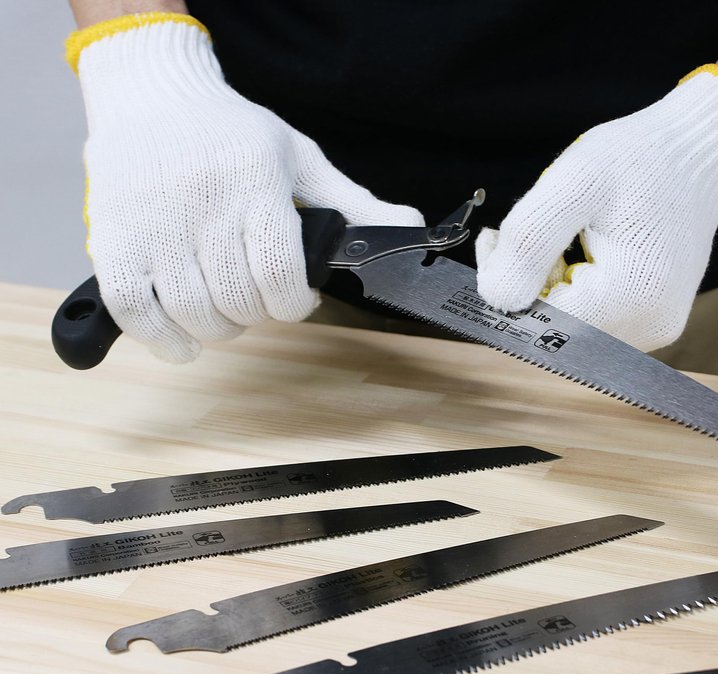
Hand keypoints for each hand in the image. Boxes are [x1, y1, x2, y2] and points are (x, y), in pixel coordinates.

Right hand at [72, 15, 421, 361]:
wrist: (152, 96)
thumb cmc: (232, 134)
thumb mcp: (301, 159)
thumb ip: (353, 204)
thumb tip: (409, 228)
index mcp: (255, 185)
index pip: (281, 274)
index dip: (295, 303)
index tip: (296, 298)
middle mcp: (202, 206)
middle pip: (240, 301)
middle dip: (260, 313)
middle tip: (258, 295)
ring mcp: (153, 226)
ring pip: (194, 313)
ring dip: (219, 328)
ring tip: (224, 308)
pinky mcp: (114, 241)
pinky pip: (135, 310)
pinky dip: (162, 338)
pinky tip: (183, 338)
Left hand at [475, 66, 717, 351]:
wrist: (696, 153)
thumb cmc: (638, 159)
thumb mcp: (573, 183)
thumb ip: (527, 241)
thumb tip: (495, 298)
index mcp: (629, 298)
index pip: (535, 320)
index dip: (507, 281)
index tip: (499, 239)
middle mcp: (646, 329)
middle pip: (550, 328)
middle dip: (530, 284)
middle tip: (541, 230)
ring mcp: (652, 331)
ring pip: (566, 327)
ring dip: (550, 288)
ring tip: (570, 239)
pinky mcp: (651, 325)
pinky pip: (590, 321)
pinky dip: (573, 291)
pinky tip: (586, 256)